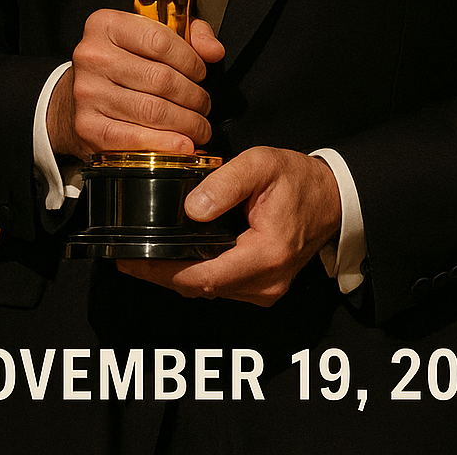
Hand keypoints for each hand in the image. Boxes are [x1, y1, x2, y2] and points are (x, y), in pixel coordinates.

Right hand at [47, 10, 223, 157]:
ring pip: (153, 111)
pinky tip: (182, 144)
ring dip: (187, 123)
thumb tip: (214, 50)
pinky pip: (135, 139)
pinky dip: (165, 144)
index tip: (202, 73)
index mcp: (106, 25)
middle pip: (161, 79)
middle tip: (204, 105)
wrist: (73, 98)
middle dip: (194, 96)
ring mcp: (88, 93)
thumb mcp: (148, 35)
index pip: (160, 41)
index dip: (191, 60)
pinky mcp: (88, 127)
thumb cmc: (119, 64)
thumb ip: (187, 34)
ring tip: (198, 126)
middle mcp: (92, 56)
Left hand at [117, 146, 341, 306]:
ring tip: (140, 257)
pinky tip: (172, 258)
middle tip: (125, 259)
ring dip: (174, 276)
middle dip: (160, 275)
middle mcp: (265, 283)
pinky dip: (193, 274)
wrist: (331, 198)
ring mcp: (264, 290)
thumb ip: (225, 183)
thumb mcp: (261, 165)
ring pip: (207, 291)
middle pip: (200, 288)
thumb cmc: (298, 180)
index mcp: (265, 255)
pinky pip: (219, 286)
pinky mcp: (260, 287)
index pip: (203, 277)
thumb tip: (190, 209)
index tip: (132, 260)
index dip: (163, 272)